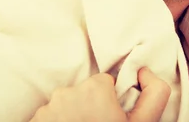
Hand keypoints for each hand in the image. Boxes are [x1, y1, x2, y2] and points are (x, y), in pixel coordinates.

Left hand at [30, 67, 170, 121]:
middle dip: (91, 108)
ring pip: (65, 105)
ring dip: (73, 118)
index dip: (111, 102)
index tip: (111, 119)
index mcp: (94, 88)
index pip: (105, 83)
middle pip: (84, 93)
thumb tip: (143, 71)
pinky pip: (49, 117)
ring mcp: (47, 108)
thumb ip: (154, 93)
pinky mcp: (34, 121)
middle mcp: (67, 92)